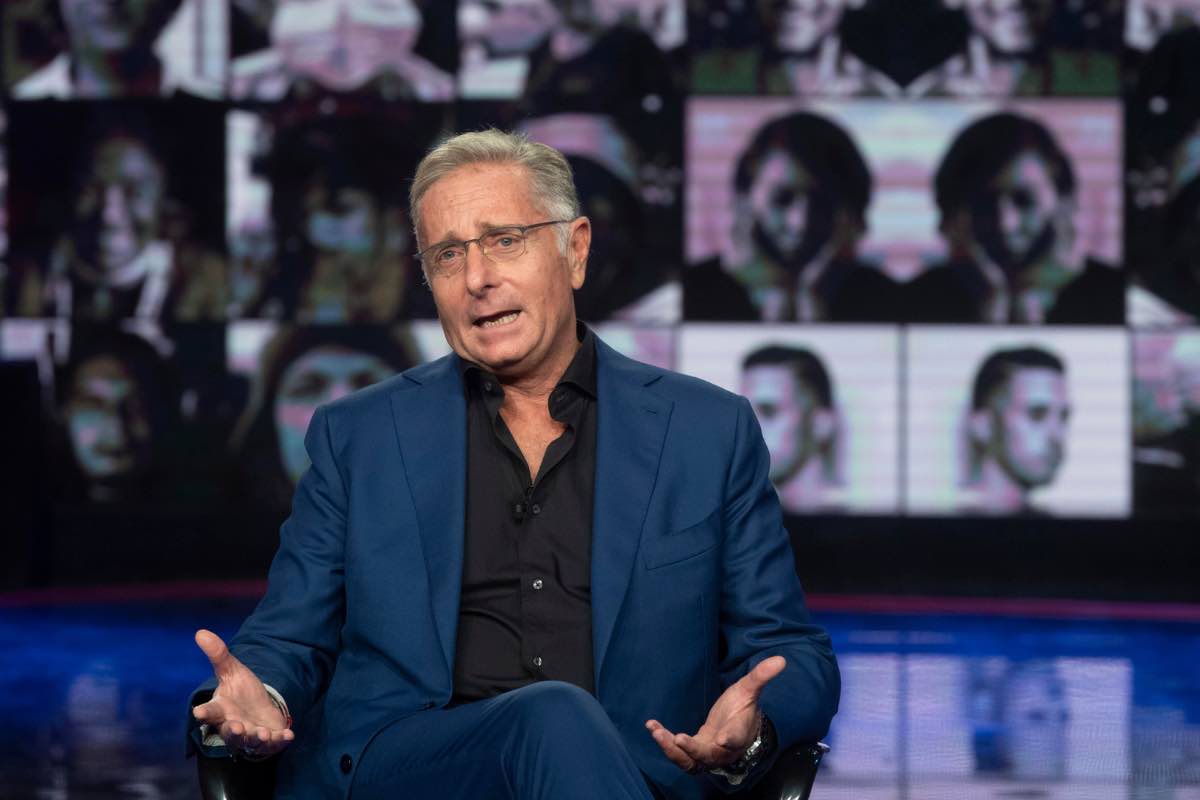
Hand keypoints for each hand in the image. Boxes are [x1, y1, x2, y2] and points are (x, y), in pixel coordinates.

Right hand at [192, 629, 294, 758]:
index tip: (199, 712)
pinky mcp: (269, 740)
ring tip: (262, 734)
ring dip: (256, 739)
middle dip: (234, 732)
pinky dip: (280, 741)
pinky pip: (274, 744)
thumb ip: (218, 655)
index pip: (210, 711)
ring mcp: (251, 735)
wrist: (260, 706)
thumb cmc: (240, 691)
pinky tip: (288, 735)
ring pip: (250, 742)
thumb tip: (200, 631)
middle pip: (230, 733)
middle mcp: (233, 725)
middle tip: (236, 727)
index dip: (204, 712)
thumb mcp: (231, 670)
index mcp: (221, 710)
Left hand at [645, 655, 784, 773]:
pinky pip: (678, 754)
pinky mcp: (693, 751)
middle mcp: (722, 750)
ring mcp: (707, 753)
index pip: (736, 739)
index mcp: (739, 734)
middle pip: (707, 757)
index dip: (730, 739)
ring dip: (672, 751)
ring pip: (689, 762)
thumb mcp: (750, 689)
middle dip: (692, 750)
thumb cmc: (742, 707)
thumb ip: (761, 676)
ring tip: (657, 732)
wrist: (736, 724)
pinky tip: (652, 726)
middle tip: (677, 738)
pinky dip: (665, 743)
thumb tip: (780, 659)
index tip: (723, 738)